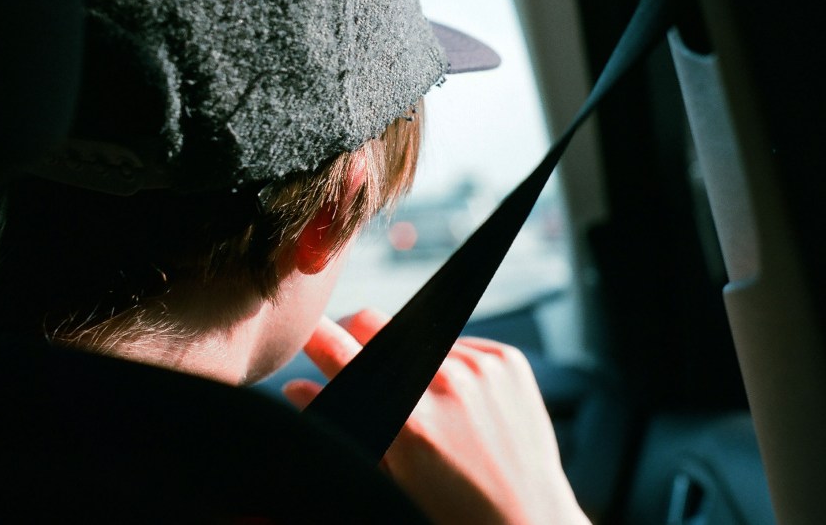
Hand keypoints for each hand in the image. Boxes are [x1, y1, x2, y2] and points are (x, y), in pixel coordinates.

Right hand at [283, 309, 589, 524]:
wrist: (529, 523)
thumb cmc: (450, 514)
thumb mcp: (386, 483)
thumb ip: (341, 429)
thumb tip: (296, 388)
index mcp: (408, 422)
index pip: (340, 351)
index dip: (314, 337)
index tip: (307, 333)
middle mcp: (445, 385)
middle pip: (373, 322)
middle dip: (356, 336)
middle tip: (360, 363)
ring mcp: (481, 368)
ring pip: (417, 335)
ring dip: (410, 358)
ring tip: (428, 406)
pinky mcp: (507, 359)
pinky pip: (459, 343)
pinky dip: (450, 363)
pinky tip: (460, 403)